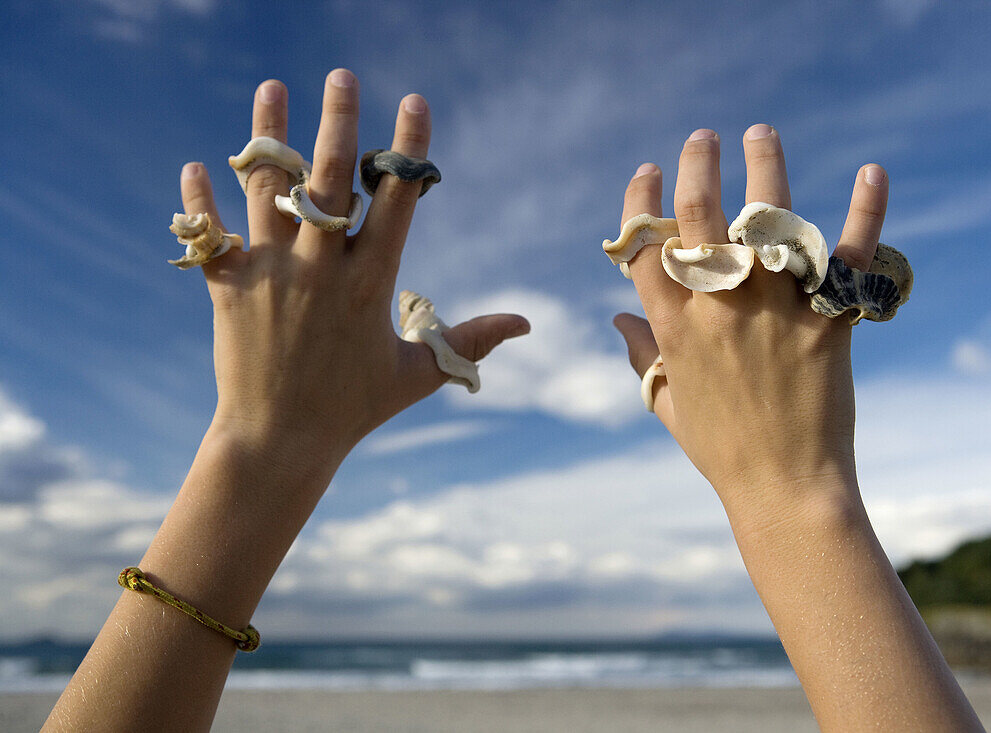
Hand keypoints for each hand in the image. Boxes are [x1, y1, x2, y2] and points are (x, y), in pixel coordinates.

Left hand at [179, 69, 527, 463]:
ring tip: (272, 87)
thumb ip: (469, 339)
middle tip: (341, 75)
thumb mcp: (417, 374)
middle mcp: (320, 269)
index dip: (407, 149)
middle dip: (338, 122)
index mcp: (370, 284)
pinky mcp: (228, 287)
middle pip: (330, 179)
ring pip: (269, 190)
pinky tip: (197, 164)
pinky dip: (201, 199)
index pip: (395, 202)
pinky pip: (211, 233)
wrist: (278, 441)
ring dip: (268, 136)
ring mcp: (271, 274)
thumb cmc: (354, 408)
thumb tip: (526, 323)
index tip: (413, 101)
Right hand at [613, 125, 887, 507]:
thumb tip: (617, 321)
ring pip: (767, 218)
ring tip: (760, 133)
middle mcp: (721, 308)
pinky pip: (851, 258)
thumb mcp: (669, 403)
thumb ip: (642, 357)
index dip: (641, 201)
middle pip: (697, 215)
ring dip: (763, 165)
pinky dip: (865, 212)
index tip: (650, 170)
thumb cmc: (722, 450)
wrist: (786, 489)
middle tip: (703, 137)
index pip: (645, 246)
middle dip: (696, 164)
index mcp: (675, 328)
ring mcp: (777, 311)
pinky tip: (871, 172)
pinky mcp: (830, 322)